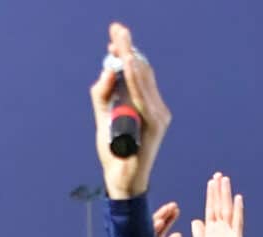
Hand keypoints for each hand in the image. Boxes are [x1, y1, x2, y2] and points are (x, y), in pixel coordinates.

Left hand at [92, 23, 170, 200]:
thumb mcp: (105, 120)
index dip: (127, 52)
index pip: (139, 72)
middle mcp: (157, 108)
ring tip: (121, 41)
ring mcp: (159, 116)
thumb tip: (107, 70)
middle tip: (116, 30)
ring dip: (131, 59)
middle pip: (143, 71)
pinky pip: (144, 97)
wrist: (122, 181)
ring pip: (144, 80)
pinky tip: (129, 65)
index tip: (116, 34)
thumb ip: (104, 96)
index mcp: (147, 105)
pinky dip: (136, 80)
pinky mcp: (156, 125)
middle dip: (128, 49)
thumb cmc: (115, 153)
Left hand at [190, 173, 243, 236]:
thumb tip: (196, 220)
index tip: (211, 182)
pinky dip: (238, 211)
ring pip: (228, 210)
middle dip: (218, 190)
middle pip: (219, 205)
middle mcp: (221, 230)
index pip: (211, 209)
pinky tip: (238, 198)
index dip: (210, 195)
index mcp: (211, 231)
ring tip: (225, 180)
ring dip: (226, 195)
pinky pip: (237, 223)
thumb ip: (198, 234)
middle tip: (218, 175)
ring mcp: (230, 233)